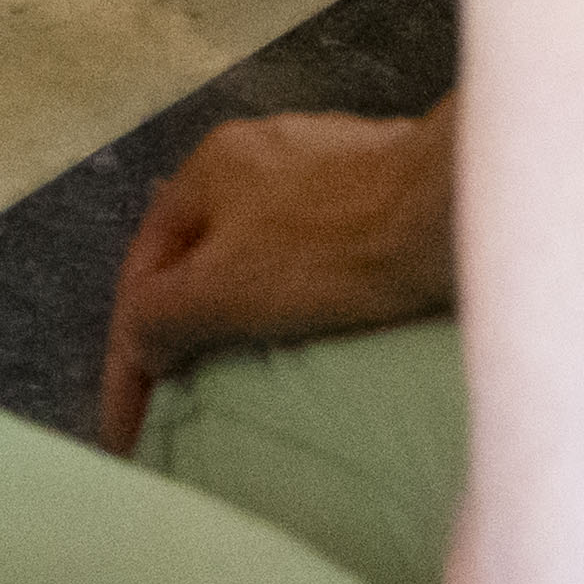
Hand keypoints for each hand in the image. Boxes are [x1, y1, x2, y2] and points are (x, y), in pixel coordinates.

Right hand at [94, 112, 464, 448]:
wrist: (453, 214)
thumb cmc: (334, 249)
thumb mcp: (225, 290)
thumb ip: (161, 315)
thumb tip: (142, 342)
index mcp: (209, 167)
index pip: (144, 273)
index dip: (129, 358)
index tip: (131, 431)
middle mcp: (259, 152)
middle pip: (199, 255)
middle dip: (180, 325)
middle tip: (177, 399)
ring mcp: (324, 165)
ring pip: (259, 250)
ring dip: (240, 309)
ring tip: (241, 370)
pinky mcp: (379, 188)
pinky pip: (316, 250)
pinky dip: (299, 294)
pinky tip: (317, 325)